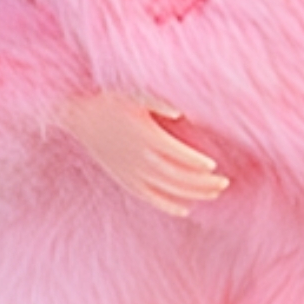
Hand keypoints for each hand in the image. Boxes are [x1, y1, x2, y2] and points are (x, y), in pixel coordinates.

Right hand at [58, 89, 227, 214]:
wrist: (79, 116)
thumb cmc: (110, 100)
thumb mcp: (135, 93)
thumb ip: (159, 103)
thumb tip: (181, 113)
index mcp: (147, 136)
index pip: (179, 155)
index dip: (197, 163)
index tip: (213, 166)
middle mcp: (141, 158)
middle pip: (178, 177)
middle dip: (203, 183)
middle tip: (224, 184)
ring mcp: (132, 172)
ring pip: (167, 189)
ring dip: (192, 194)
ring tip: (213, 195)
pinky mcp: (125, 179)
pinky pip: (149, 197)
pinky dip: (168, 205)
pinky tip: (185, 210)